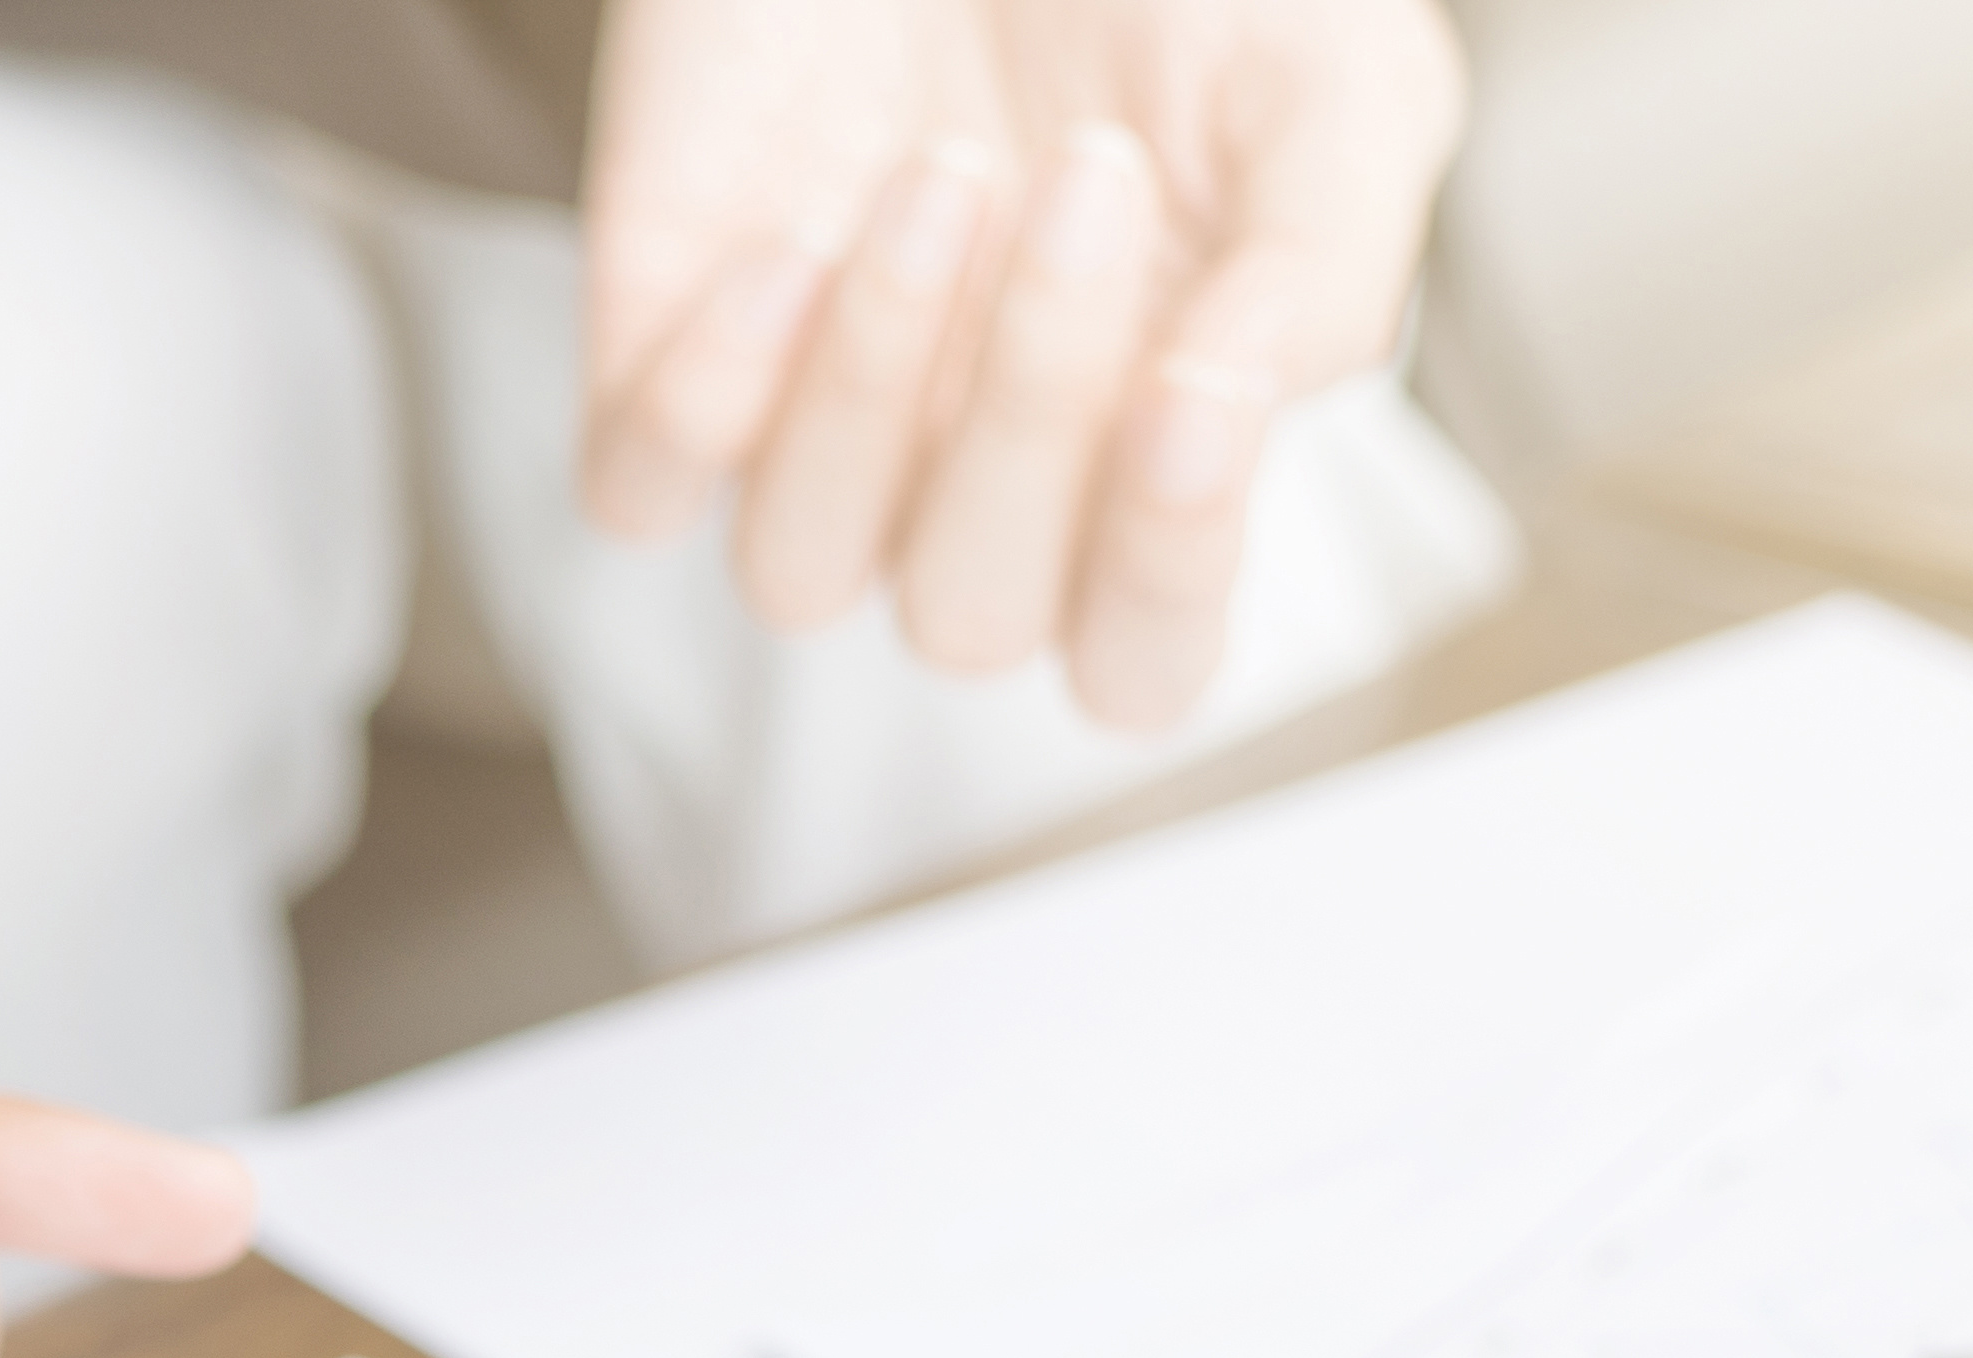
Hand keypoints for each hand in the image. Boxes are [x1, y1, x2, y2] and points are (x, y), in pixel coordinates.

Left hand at [575, 0, 1463, 726]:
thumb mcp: (1335, 83)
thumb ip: (1330, 263)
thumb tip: (1243, 403)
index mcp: (1142, 459)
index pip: (1143, 658)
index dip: (1163, 581)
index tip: (1193, 398)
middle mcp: (967, 481)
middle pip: (972, 618)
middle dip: (1034, 413)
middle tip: (1086, 172)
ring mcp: (805, 428)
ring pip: (799, 570)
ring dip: (876, 386)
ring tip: (944, 172)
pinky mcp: (664, 346)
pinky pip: (637, 489)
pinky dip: (708, 395)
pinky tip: (792, 242)